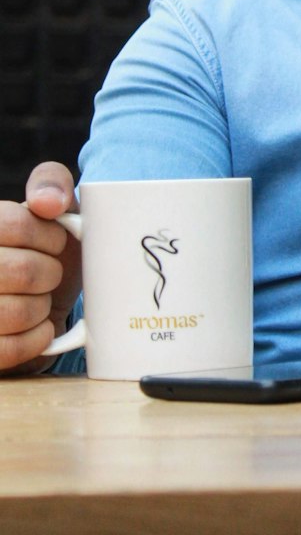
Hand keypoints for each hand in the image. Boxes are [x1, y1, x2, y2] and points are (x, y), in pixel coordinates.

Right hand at [0, 163, 80, 373]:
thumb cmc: (45, 249)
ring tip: (40, 300)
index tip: (59, 242)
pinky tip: (39, 328)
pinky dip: (35, 340)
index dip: (49, 235)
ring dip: (41, 308)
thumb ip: (51, 183)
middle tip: (50, 274)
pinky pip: (7, 350)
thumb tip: (49, 202)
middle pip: (19, 270)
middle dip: (49, 274)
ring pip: (13, 312)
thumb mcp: (51, 209)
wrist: (39, 299)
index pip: (13, 223)